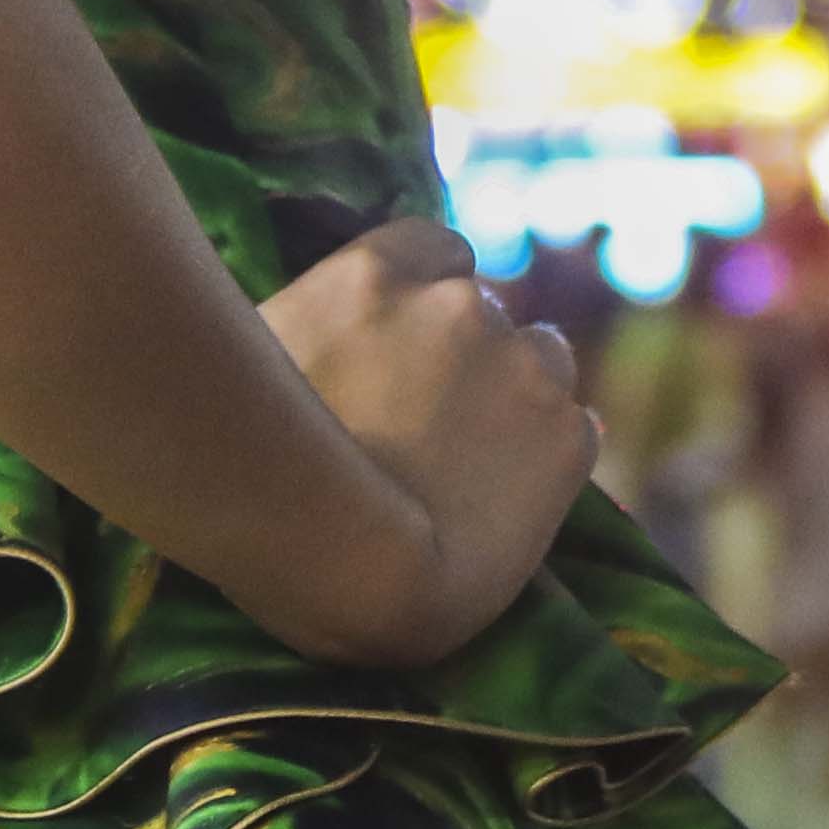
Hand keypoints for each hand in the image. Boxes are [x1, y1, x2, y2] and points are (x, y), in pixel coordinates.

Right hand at [254, 220, 597, 662]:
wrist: (344, 579)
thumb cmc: (256, 485)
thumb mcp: (258, 370)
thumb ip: (309, 323)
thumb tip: (321, 321)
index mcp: (378, 274)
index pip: (434, 250)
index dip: (426, 304)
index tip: (408, 357)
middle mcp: (459, 302)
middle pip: (489, 312)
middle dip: (468, 361)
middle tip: (429, 434)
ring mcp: (522, 364)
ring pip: (543, 364)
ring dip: (517, 402)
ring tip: (473, 475)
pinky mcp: (567, 435)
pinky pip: (573, 434)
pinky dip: (548, 462)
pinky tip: (505, 507)